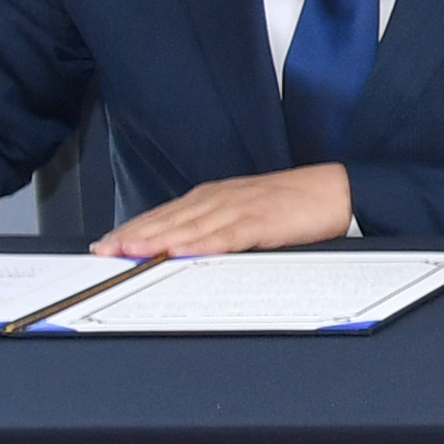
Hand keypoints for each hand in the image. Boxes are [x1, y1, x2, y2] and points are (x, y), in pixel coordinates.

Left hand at [99, 165, 354, 255]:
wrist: (339, 190)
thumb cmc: (295, 203)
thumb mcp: (248, 211)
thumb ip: (216, 225)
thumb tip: (183, 247)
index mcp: (216, 196)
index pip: (165, 214)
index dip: (134, 228)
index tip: (106, 243)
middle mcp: (221, 199)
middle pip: (169, 220)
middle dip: (134, 236)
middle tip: (104, 251)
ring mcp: (241, 209)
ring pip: (190, 227)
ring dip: (158, 241)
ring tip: (131, 253)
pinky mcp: (262, 222)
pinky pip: (227, 236)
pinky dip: (202, 245)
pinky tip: (182, 253)